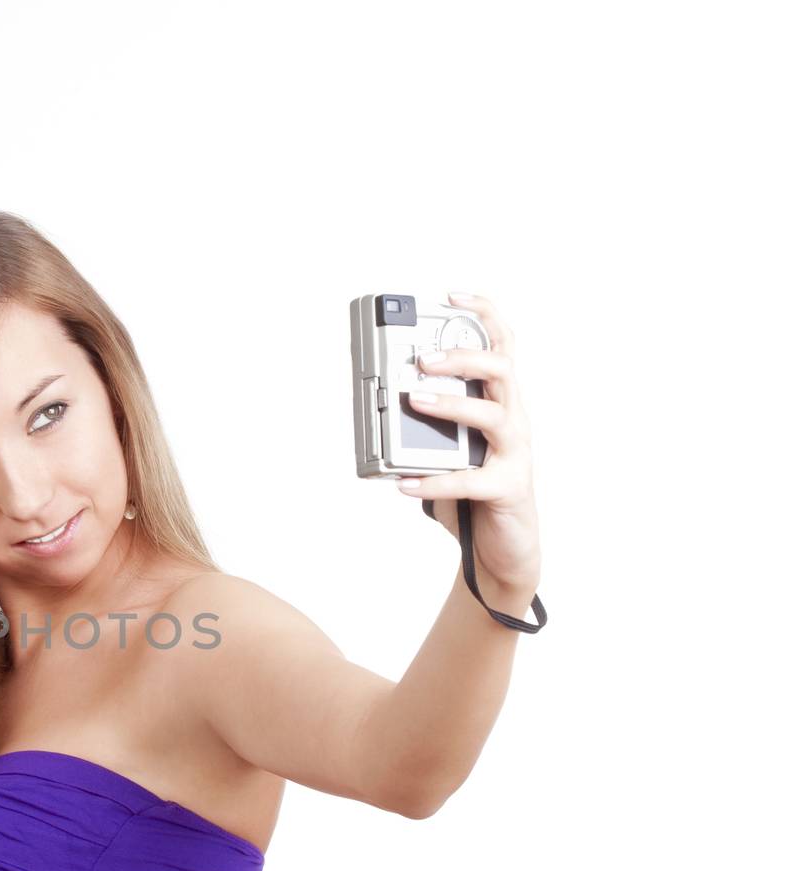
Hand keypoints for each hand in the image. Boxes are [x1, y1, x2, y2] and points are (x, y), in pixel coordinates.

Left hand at [398, 292, 542, 595]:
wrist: (502, 550)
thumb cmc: (474, 493)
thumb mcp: (449, 449)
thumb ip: (424, 426)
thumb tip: (378, 408)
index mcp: (501, 403)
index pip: (502, 346)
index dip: (483, 314)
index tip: (450, 295)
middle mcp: (514, 420)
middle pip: (501, 370)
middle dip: (461, 357)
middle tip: (421, 359)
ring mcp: (516, 454)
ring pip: (493, 416)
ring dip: (451, 404)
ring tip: (413, 400)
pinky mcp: (508, 489)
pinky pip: (471, 481)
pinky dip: (434, 481)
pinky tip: (404, 483)